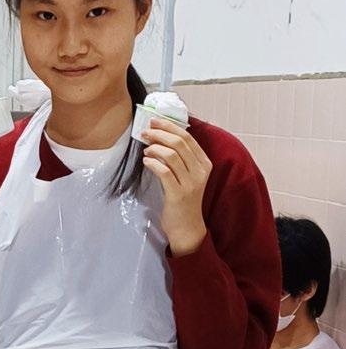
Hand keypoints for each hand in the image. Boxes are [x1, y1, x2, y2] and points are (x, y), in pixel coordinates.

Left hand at [141, 118, 211, 256]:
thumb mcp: (187, 176)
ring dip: (154, 148)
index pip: (188, 138)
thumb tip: (161, 137)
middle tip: (146, 132)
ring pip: (171, 155)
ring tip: (145, 148)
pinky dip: (153, 163)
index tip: (155, 121)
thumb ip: (180, 158)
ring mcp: (190, 183)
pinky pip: (164, 171)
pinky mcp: (178, 194)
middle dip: (160, 133)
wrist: (187, 226)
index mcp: (204, 163)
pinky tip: (146, 161)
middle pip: (179, 143)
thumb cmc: (183, 200)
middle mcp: (200, 171)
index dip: (170, 126)